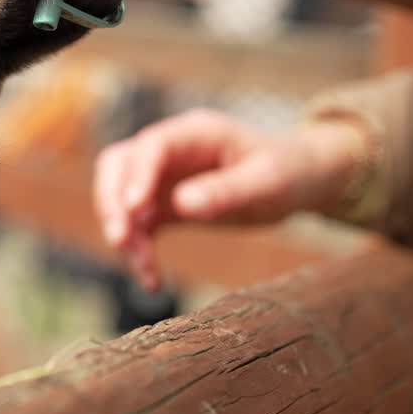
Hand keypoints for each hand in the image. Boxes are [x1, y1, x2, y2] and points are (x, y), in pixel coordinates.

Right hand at [93, 109, 370, 290]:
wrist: (301, 181)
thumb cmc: (289, 172)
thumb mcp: (268, 181)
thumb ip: (227, 190)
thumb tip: (182, 204)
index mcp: (195, 133)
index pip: (151, 146)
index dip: (138, 175)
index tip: (134, 208)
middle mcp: (170, 152)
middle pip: (118, 165)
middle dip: (111, 201)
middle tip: (121, 239)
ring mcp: (163, 177)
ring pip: (119, 196)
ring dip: (122, 230)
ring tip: (143, 266)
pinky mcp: (164, 205)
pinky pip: (138, 226)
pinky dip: (138, 251)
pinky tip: (153, 280)